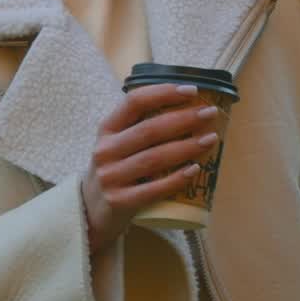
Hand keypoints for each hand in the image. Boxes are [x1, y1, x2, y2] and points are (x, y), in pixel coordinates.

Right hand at [79, 83, 220, 254]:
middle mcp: (105, 150)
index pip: (134, 102)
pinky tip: (195, 169)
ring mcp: (111, 177)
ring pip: (154, 158)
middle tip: (209, 113)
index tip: (191, 91)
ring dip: (186, 147)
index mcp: (107, 128)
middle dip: (183, 119)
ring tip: (210, 139)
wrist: (89, 210)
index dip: (163, 93)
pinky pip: (153, 189)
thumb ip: (139, 125)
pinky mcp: (119, 202)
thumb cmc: (114, 168)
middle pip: (149, 130)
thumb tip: (186, 106)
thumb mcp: (116, 142)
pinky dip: (176, 178)